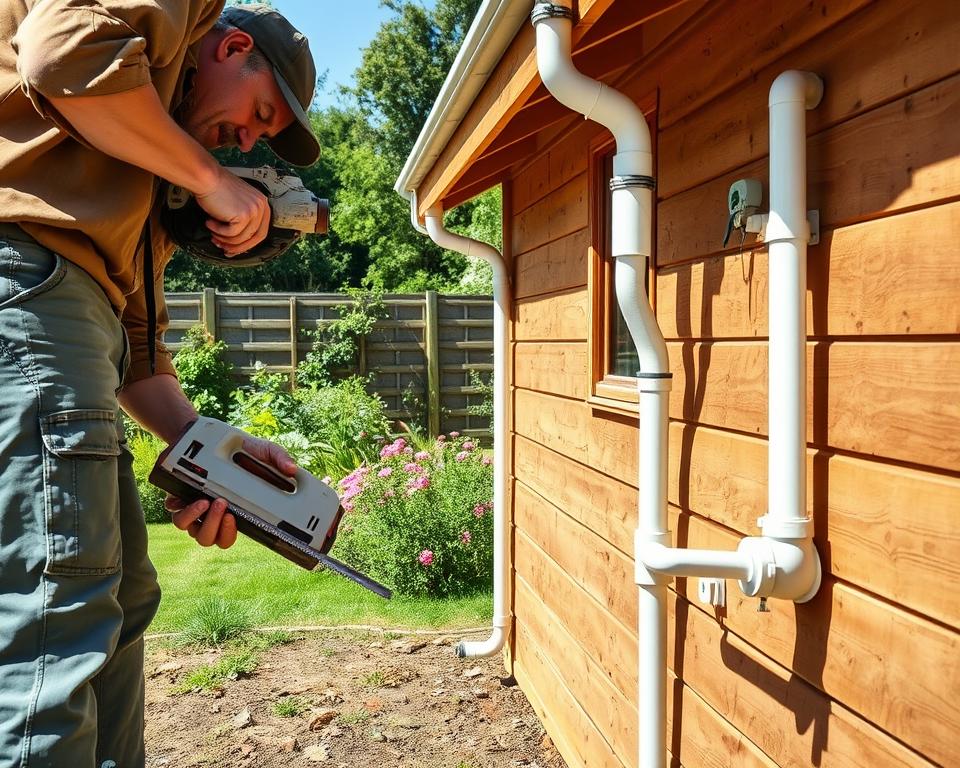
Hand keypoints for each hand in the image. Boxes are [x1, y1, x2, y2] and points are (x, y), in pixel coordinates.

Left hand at [167, 435, 295, 549]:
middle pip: (209, 539)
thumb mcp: (263, 451)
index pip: (229, 536)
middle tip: (222, 504)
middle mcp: (212, 516)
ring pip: (192, 531)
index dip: (229, 534)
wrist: (210, 437)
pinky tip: (189, 498)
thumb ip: (279, 458)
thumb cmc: (241, 450)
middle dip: (215, 526)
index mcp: (234, 511)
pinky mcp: (178, 500)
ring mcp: (195, 510)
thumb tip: (292, 469)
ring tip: (205, 501)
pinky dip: (182, 510)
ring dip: (198, 519)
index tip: (234, 518)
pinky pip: (176, 515)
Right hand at [194, 166, 270, 256]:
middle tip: (223, 249)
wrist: (206, 177)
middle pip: (254, 238)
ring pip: (241, 238)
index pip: (260, 232)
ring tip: (212, 233)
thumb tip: (238, 244)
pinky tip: (209, 222)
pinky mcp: (244, 215)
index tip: (234, 249)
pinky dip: (218, 231)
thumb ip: (242, 220)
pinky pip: (231, 233)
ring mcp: (254, 211)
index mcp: (263, 204)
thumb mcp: (237, 204)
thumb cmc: (217, 189)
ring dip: (224, 239)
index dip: (247, 244)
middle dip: (237, 247)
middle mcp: (262, 207)